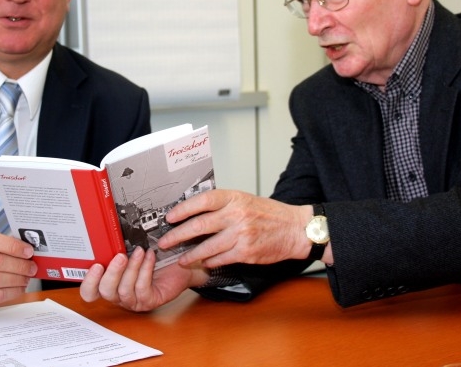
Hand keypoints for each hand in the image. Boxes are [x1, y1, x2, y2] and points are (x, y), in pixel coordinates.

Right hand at [79, 247, 206, 311]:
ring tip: (139, 251)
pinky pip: (142, 288)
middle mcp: (119, 295)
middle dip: (111, 273)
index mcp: (110, 283)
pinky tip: (149, 257)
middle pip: (105, 292)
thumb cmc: (155, 258)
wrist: (181, 265)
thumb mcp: (132, 252)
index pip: (90, 292)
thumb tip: (109, 238)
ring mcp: (134, 300)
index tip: (95, 265)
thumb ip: (118, 250)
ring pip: (124, 290)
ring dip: (132, 268)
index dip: (89, 282)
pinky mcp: (149, 301)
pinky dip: (145, 270)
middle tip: (120, 256)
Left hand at [158, 189, 311, 267]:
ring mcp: (241, 234)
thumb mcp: (245, 200)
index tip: (169, 217)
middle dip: (177, 235)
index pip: (202, 201)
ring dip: (190, 254)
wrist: (295, 229)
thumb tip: (195, 211)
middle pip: (199, 225)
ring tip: (180, 258)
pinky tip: (202, 262)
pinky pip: (221, 258)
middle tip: (165, 242)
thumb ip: (223, 205)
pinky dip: (209, 261)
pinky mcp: (246, 252)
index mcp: (235, 198)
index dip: (183, 209)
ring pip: (207, 246)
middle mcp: (237, 214)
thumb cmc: (270, 214)